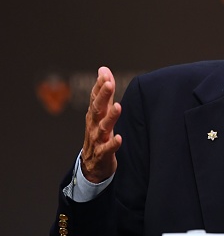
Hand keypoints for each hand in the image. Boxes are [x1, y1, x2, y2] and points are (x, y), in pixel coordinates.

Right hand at [81, 67, 121, 182]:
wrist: (92, 166)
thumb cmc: (98, 135)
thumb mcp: (101, 113)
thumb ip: (104, 92)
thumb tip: (103, 69)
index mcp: (94, 115)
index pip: (95, 98)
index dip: (99, 86)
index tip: (104, 73)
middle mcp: (94, 125)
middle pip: (97, 109)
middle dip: (102, 96)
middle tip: (109, 84)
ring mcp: (97, 140)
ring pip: (103, 127)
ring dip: (110, 117)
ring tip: (118, 106)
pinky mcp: (102, 154)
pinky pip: (107, 149)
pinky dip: (113, 144)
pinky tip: (119, 138)